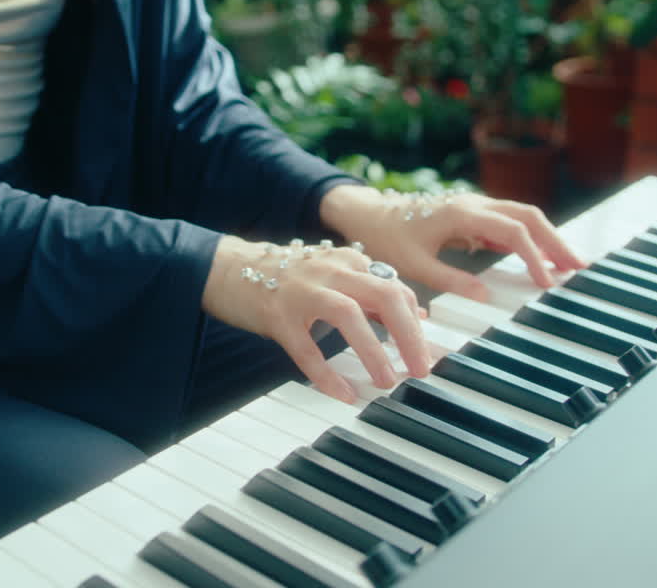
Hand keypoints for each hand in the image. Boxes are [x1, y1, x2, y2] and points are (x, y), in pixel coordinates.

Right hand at [202, 236, 428, 403]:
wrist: (228, 268)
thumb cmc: (287, 278)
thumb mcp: (335, 279)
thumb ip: (373, 294)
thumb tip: (418, 315)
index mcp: (350, 262)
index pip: (397, 289)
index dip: (418, 325)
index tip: (428, 355)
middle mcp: (331, 270)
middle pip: (385, 295)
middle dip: (409, 336)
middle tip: (421, 370)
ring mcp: (302, 290)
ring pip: (349, 315)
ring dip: (374, 351)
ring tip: (387, 381)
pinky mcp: (277, 314)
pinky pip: (306, 348)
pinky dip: (327, 374)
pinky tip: (342, 394)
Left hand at [319, 184, 586, 301]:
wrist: (368, 213)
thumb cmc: (387, 237)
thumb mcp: (413, 264)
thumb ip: (450, 279)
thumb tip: (485, 297)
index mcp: (461, 213)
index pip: (512, 230)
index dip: (534, 255)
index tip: (546, 281)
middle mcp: (473, 204)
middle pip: (528, 216)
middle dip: (555, 240)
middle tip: (578, 267)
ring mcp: (475, 206)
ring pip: (522, 216)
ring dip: (547, 237)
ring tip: (568, 264)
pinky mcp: (473, 214)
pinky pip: (508, 222)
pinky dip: (529, 238)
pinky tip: (540, 258)